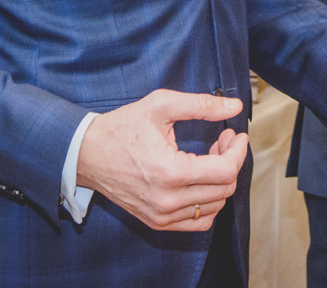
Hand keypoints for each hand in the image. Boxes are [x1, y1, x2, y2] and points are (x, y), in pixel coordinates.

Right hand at [75, 89, 246, 231]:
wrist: (88, 153)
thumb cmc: (122, 128)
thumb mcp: (160, 105)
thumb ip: (201, 105)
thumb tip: (234, 107)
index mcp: (170, 172)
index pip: (225, 171)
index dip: (237, 151)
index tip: (236, 135)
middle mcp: (167, 200)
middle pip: (224, 189)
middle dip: (231, 161)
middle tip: (221, 140)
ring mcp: (162, 215)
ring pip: (215, 206)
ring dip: (220, 180)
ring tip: (209, 157)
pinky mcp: (157, 222)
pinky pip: (199, 221)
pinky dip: (209, 202)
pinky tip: (200, 179)